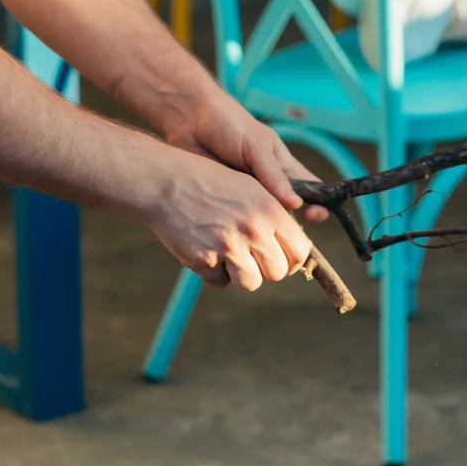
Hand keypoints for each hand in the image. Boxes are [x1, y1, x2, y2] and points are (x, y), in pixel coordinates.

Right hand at [148, 146, 314, 290]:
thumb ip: (275, 216)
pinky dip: (214, 272)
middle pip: (278, 272)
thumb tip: (293, 249)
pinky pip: (220, 282)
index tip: (281, 257)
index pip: (299, 251)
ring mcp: (228, 247)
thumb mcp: (251, 187)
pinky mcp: (204, 261)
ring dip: (242, 274)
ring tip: (229, 254)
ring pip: (251, 283)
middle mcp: (254, 229)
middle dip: (265, 268)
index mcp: (271, 210)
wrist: (167, 183)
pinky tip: (206, 250)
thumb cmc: (211, 182)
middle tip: (251, 256)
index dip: (291, 258)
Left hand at [165, 91, 329, 221]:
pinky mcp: (225, 204)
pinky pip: (236, 222)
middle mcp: (269, 186)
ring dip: (260, 229)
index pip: (312, 191)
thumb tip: (296, 204)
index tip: (313, 215)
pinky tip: (233, 233)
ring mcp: (247, 197)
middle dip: (287, 227)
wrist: (190, 120)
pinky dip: (236, 229)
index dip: (318, 206)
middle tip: (279, 233)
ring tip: (254, 233)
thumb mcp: (257, 146)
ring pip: (261, 222)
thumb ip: (274, 175)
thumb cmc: (229, 125)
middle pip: (287, 214)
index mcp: (284, 169)